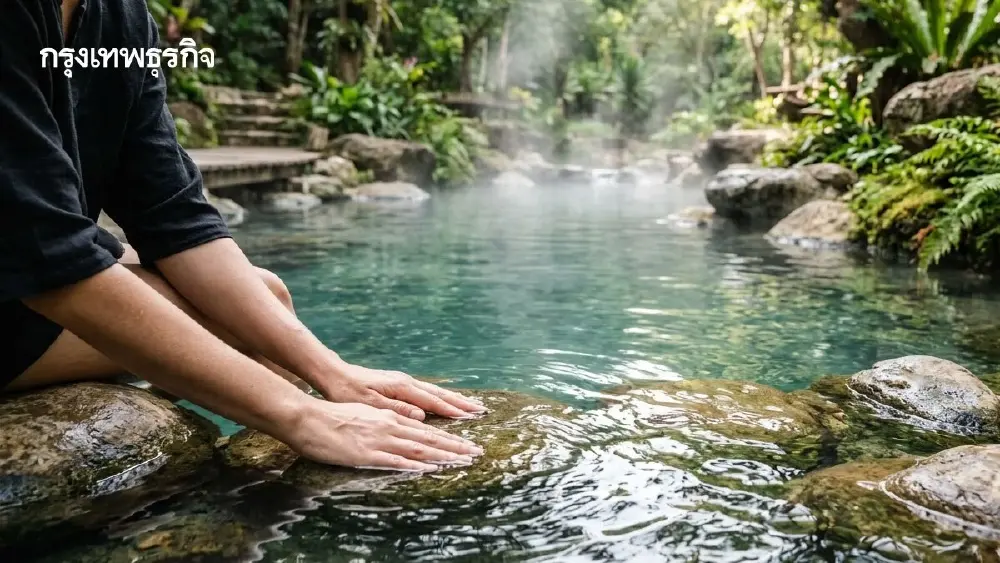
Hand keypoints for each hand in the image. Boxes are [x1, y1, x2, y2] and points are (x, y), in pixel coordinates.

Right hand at [287, 398, 483, 471]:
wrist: (309, 417)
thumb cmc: (334, 417)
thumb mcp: (367, 414)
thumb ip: (389, 420)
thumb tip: (409, 424)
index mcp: (390, 417)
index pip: (426, 428)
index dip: (449, 437)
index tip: (468, 444)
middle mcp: (390, 425)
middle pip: (429, 437)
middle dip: (456, 446)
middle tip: (477, 453)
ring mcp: (380, 439)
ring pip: (418, 447)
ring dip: (443, 454)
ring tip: (463, 461)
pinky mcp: (367, 453)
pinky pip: (396, 459)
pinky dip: (415, 463)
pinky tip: (430, 467)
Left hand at [319, 362, 486, 420]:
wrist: (334, 374)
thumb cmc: (347, 391)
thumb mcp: (369, 404)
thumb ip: (397, 410)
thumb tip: (422, 415)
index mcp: (401, 388)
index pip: (433, 401)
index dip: (453, 410)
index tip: (471, 416)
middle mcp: (406, 383)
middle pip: (439, 394)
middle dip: (460, 403)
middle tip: (480, 410)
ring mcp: (403, 382)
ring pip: (434, 391)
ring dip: (453, 399)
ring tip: (469, 406)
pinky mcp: (398, 384)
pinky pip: (425, 391)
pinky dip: (439, 397)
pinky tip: (444, 402)